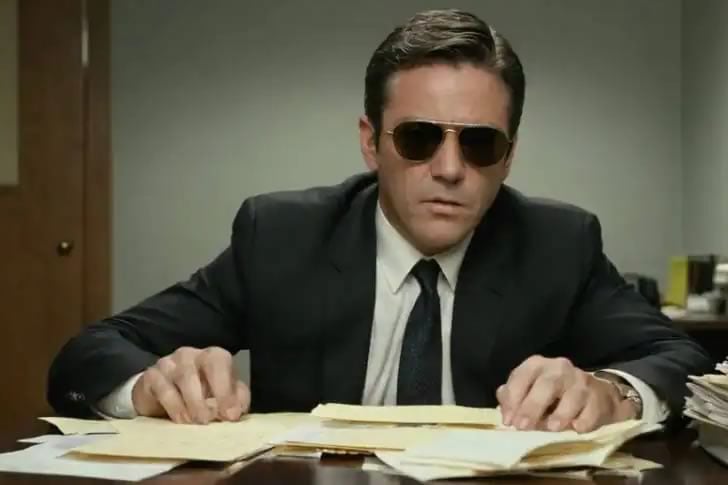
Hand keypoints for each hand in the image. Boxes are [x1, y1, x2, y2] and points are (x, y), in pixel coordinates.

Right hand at [132, 346, 249, 423]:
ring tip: (196, 423)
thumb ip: (235, 401)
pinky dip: (174, 407)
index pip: (221, 362)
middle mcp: (190, 355)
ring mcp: (169, 363)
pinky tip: (180, 421)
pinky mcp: (151, 376)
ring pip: (183, 377)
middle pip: (202, 367)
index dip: (226, 389)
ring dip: (192, 403)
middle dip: (208, 396)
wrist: (160, 397)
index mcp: (212, 356)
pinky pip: (163, 389)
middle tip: (209, 420)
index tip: (230, 415)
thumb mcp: (222, 396)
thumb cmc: (199, 395)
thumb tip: (236, 411)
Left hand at [496, 355, 637, 432]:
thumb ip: (514, 395)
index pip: (522, 376)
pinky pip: (592, 410)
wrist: (595, 395)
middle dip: (532, 406)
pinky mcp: (599, 397)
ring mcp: (581, 381)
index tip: (508, 421)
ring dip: (561, 413)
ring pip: (573, 395)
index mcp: (537, 365)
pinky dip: (584, 420)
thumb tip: (502, 401)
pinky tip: (577, 428)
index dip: (513, 398)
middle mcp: (559, 368)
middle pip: (546, 384)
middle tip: (522, 427)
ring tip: (552, 428)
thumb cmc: (554, 395)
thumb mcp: (530, 390)